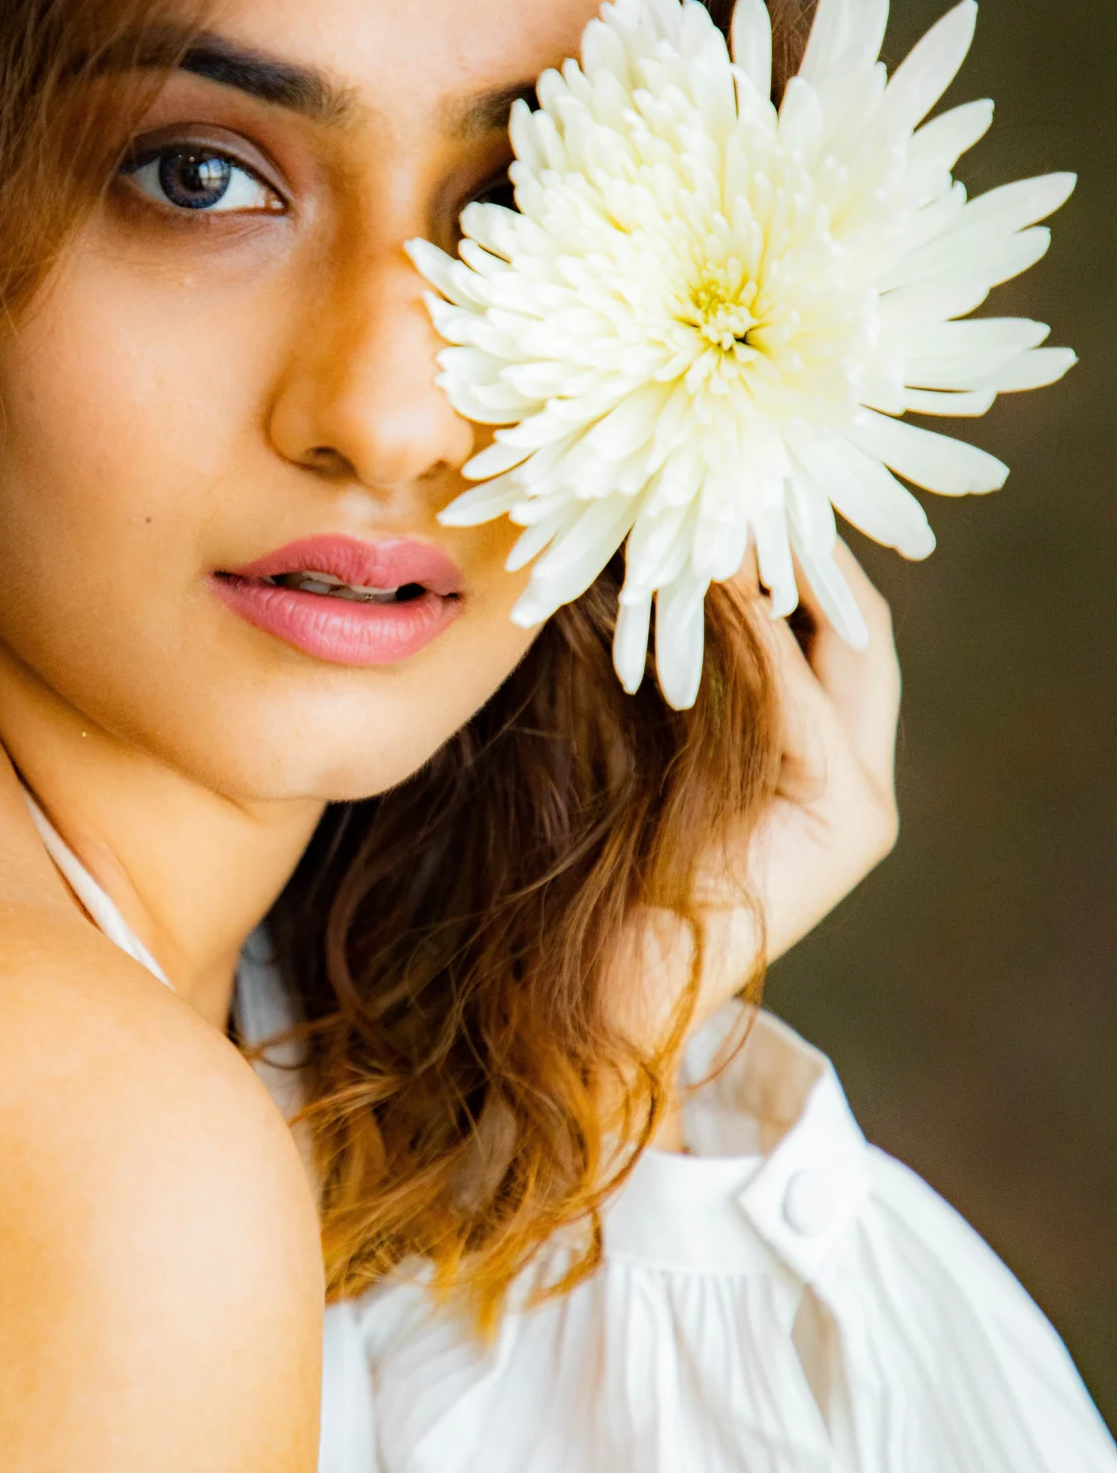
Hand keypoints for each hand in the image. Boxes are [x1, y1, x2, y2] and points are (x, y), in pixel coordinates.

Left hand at [615, 542, 900, 1062]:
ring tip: (727, 514)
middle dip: (813, 558)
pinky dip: (760, 638)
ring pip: (841, 655)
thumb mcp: (648, 745)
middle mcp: (858, 782)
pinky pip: (802, 704)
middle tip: (754, 487)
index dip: (800, 561)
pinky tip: (714, 586)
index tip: (743, 495)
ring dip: (783, 579)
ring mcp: (864, 806)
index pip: (832, 634)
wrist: (609, 985)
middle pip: (859, 634)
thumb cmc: (607, 871)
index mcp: (820, 766)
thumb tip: (653, 551)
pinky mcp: (848, 822)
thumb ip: (678, 668)